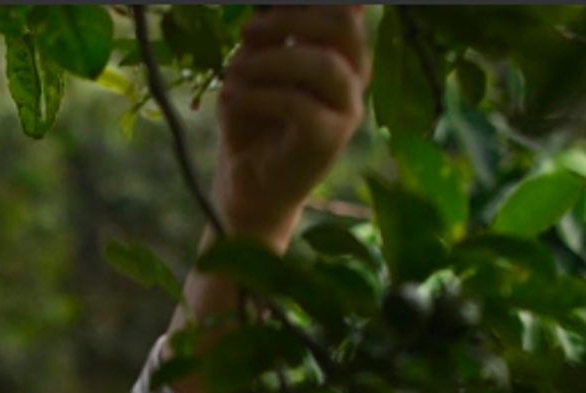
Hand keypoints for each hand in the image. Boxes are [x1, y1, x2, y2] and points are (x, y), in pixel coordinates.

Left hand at [215, 5, 371, 250]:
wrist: (248, 182)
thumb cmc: (251, 118)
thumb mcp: (253, 65)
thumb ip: (269, 34)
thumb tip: (268, 11)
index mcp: (338, 49)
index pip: (344, 8)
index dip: (311, 2)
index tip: (266, 8)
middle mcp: (353, 74)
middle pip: (342, 24)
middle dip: (289, 18)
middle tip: (247, 32)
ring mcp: (347, 108)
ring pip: (323, 64)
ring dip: (270, 61)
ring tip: (234, 73)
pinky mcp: (330, 140)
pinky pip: (299, 105)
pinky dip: (258, 96)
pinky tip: (232, 100)